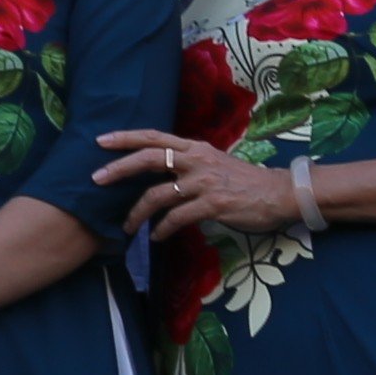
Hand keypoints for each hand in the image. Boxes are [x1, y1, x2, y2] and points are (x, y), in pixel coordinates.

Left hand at [99, 130, 290, 243]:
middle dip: (119, 169)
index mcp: (195, 148)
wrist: (279, 193)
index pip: (154, 137)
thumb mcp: (213, 163)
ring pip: (158, 195)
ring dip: (137, 213)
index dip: (126, 137)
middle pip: (149, 159)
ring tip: (127, 226)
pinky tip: (156, 237)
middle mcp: (197, 160)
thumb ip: (187, 164)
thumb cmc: (244, 181)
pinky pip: (177, 218)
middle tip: (96, 179)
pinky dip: (162, 229)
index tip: (100, 140)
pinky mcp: (213, 204)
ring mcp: (205, 182)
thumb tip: (156, 174)